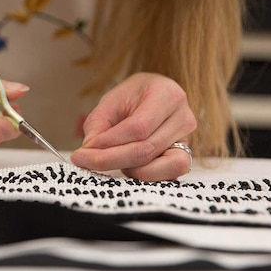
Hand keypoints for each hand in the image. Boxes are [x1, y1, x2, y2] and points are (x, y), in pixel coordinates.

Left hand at [70, 73, 196, 180]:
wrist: (155, 96)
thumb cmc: (133, 96)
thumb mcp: (111, 100)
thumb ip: (98, 122)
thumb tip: (90, 149)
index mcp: (167, 94)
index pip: (138, 127)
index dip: (109, 142)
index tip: (85, 149)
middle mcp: (183, 118)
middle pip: (146, 149)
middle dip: (110, 159)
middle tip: (83, 161)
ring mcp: (187, 140)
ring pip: (158, 166)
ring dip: (126, 169)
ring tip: (106, 160)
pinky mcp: (183, 157)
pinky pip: (167, 175)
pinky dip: (142, 176)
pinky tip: (125, 167)